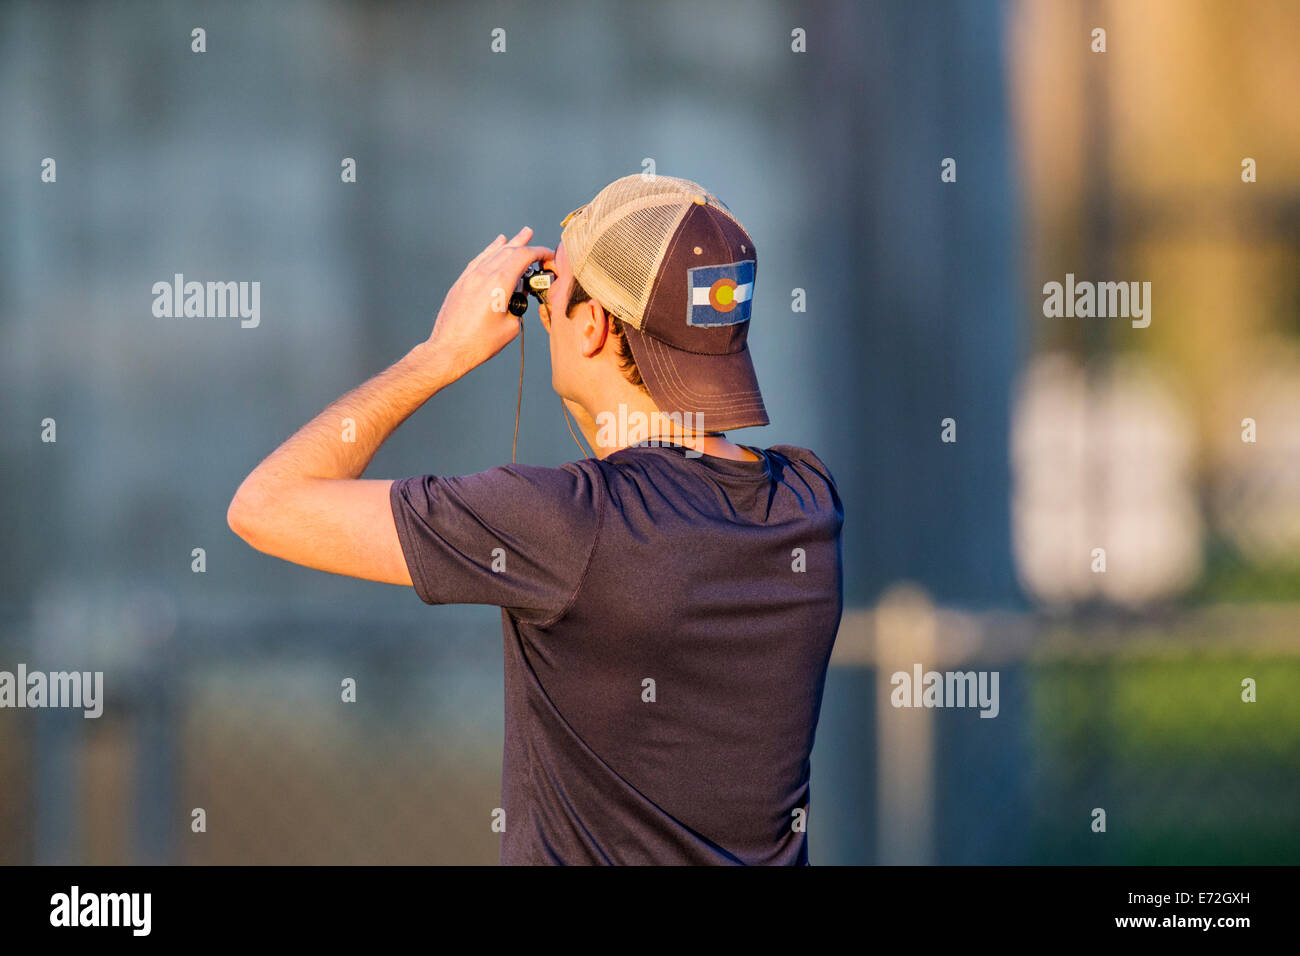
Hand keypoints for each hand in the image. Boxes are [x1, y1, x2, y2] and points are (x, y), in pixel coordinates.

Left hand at [428, 227, 554, 378]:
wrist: (449, 350)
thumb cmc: (479, 343)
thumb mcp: (510, 327)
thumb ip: (518, 305)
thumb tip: (518, 295)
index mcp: (499, 284)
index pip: (523, 257)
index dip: (539, 253)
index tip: (549, 255)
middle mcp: (484, 275)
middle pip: (509, 251)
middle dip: (526, 244)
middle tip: (536, 239)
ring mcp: (471, 277)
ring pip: (494, 252)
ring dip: (510, 243)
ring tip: (522, 234)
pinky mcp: (462, 282)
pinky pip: (480, 259)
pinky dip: (491, 250)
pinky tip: (497, 244)